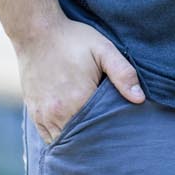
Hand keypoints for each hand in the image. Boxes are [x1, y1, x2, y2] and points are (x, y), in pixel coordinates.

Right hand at [16, 18, 145, 145]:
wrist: (36, 32)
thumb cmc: (73, 39)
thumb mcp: (104, 49)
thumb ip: (123, 74)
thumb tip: (140, 99)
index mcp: (78, 99)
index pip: (99, 130)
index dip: (111, 133)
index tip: (121, 134)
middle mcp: (58, 112)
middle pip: (81, 139)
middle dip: (95, 141)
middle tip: (110, 141)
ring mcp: (43, 114)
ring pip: (62, 141)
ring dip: (77, 141)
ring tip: (93, 138)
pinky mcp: (34, 112)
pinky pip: (47, 137)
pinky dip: (60, 137)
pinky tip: (73, 133)